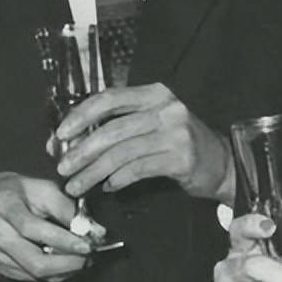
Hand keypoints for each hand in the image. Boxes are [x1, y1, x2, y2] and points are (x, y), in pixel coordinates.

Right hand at [0, 172, 91, 281]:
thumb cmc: (14, 193)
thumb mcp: (39, 187)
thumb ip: (64, 206)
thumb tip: (91, 228)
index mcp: (4, 205)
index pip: (33, 227)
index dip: (63, 238)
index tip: (88, 241)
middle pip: (34, 259)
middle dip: (68, 261)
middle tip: (89, 255)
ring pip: (35, 273)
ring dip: (65, 270)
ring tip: (83, 259)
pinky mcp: (1, 268)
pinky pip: (32, 278)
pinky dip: (55, 274)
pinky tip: (68, 264)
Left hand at [51, 82, 232, 201]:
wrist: (221, 163)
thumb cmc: (177, 144)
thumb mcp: (149, 125)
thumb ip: (114, 128)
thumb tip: (68, 141)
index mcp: (154, 94)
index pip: (109, 99)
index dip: (80, 116)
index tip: (59, 136)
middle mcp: (166, 108)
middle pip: (112, 129)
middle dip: (82, 151)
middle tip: (63, 168)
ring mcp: (176, 132)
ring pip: (121, 152)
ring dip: (93, 171)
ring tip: (76, 186)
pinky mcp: (181, 158)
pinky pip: (138, 169)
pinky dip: (118, 180)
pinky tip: (108, 188)